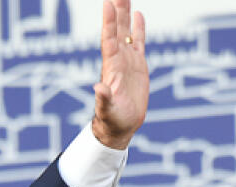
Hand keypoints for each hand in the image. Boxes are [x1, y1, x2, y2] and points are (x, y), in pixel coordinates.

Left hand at [91, 0, 148, 149]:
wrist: (120, 126)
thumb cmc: (112, 120)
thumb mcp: (107, 110)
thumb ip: (103, 98)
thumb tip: (98, 88)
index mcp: (111, 67)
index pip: (109, 39)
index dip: (108, 22)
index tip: (107, 4)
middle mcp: (118, 59)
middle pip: (117, 29)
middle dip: (117, 10)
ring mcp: (127, 60)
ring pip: (126, 31)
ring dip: (125, 14)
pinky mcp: (137, 65)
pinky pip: (138, 42)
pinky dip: (138, 28)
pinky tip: (138, 14)